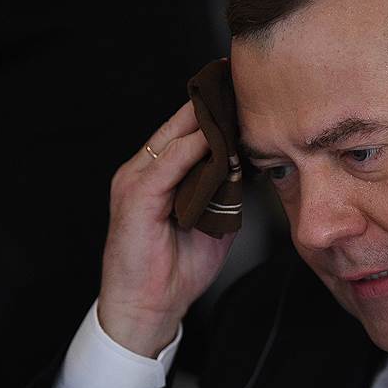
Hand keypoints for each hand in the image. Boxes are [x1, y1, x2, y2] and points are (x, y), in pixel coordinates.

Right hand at [98, 101, 237, 356]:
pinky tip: (213, 139)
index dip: (216, 108)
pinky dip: (190, 150)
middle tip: (241, 79)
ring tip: (235, 100)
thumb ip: (227, 192)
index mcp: (161, 174)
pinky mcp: (135, 199)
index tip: (245, 88)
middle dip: (212, 101)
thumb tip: (252, 169)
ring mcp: (136, 182)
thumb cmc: (176, 269)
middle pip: (180, 124)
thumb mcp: (214, 222)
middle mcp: (145, 171)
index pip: (188, 129)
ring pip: (173, 138)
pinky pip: (165, 166)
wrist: (148, 308)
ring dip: (205, 119)